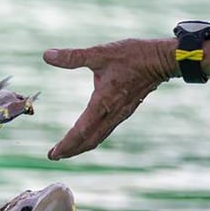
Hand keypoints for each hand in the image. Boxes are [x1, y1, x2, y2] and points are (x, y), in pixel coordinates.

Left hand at [43, 39, 176, 159]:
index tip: (53, 154)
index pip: (81, 131)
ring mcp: (120, 114)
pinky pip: (105, 130)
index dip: (66, 144)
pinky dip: (92, 138)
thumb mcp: (100, 53)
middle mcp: (112, 113)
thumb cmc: (133, 56)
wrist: (162, 59)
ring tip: (66, 151)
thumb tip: (47, 55)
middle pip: (88, 140)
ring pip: (98, 137)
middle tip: (54, 157)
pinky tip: (87, 136)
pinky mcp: (125, 111)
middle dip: (70, 151)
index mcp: (103, 103)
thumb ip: (73, 57)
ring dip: (81, 146)